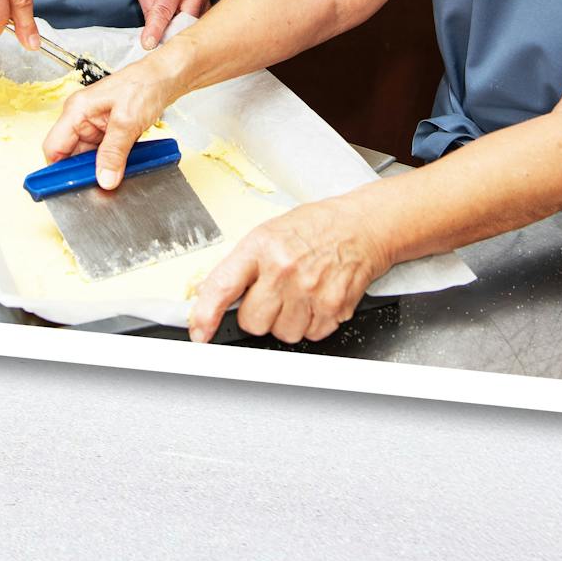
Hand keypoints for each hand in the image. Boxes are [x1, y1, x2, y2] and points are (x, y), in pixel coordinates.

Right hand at [40, 58, 177, 188]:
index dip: (58, 169)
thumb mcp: (127, 122)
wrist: (165, 77)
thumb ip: (114, 153)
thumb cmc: (145, 84)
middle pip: (70, 155)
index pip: (53, 147)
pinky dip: (110, 162)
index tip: (68, 188)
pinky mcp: (107, 130)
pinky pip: (102, 153)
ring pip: (87, 156)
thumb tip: (104, 179)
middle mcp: (81, 118)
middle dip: (82, 172)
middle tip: (98, 187)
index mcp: (76, 110)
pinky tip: (120, 167)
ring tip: (113, 176)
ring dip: (99, 168)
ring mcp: (94, 125)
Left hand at [135, 0, 211, 49]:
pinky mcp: (210, 12)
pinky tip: (177, 32)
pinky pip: (197, 28)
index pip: (164, 11)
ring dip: (177, 36)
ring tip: (166, 38)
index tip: (149, 44)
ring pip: (191, 29)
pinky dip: (185, 33)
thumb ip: (148, 7)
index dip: (156, 29)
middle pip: (182, 24)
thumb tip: (151, 31)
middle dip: (168, 36)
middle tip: (156, 45)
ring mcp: (206, 4)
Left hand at [187, 197, 390, 344]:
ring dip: (286, 321)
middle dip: (258, 315)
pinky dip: (311, 324)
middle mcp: (284, 269)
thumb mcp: (268, 233)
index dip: (205, 315)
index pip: (223, 287)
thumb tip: (211, 296)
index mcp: (260, 246)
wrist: (362, 225)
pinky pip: (311, 335)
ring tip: (298, 293)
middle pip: (252, 322)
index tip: (199, 331)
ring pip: (282, 334)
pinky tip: (316, 298)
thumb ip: (241, 266)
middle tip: (272, 294)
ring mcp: (310, 290)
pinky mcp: (334, 307)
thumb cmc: (314, 227)